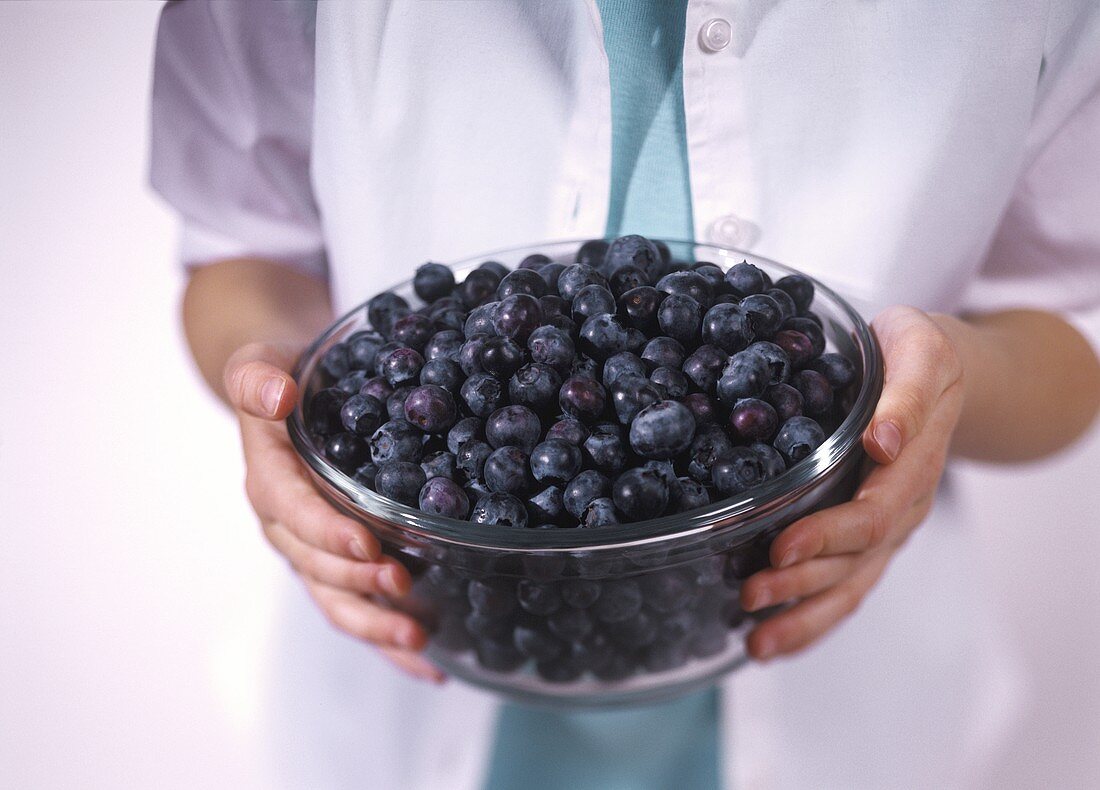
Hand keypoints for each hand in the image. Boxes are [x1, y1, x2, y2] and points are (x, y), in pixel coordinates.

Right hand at [224, 342, 443, 682]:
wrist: (285, 397)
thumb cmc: (281, 378)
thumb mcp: (260, 363)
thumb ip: (258, 378)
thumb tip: (277, 397)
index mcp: (269, 480)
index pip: (293, 513)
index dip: (327, 532)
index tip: (367, 545)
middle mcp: (286, 527)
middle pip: (318, 568)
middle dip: (360, 585)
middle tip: (405, 589)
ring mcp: (311, 553)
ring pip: (337, 601)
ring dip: (375, 626)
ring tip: (419, 642)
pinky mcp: (337, 565)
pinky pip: (358, 609)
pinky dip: (388, 641)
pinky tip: (431, 663)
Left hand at [739, 305, 966, 660]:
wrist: (946, 372)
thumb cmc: (920, 351)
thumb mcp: (919, 350)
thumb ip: (905, 397)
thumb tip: (882, 441)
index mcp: (912, 465)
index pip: (871, 514)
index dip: (827, 536)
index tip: (780, 548)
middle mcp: (902, 508)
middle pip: (855, 562)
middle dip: (801, 585)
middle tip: (749, 596)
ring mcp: (889, 529)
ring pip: (851, 587)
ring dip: (804, 617)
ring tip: (756, 644)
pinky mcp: (870, 538)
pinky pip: (847, 587)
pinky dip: (812, 619)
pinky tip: (772, 640)